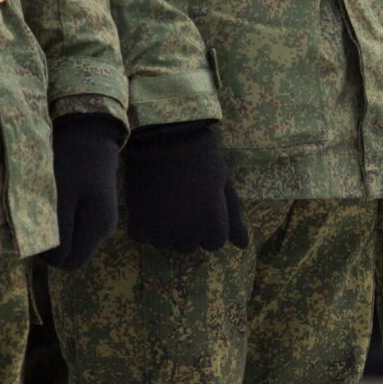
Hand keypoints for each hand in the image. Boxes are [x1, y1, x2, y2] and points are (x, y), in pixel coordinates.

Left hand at [44, 113, 123, 270]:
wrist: (90, 136)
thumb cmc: (71, 162)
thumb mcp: (60, 196)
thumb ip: (58, 229)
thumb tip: (54, 258)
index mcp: (95, 228)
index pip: (69, 263)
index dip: (49, 256)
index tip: (35, 234)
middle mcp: (102, 231)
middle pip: (72, 255)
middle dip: (52, 245)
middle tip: (36, 220)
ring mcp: (102, 221)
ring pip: (73, 242)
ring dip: (57, 232)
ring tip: (46, 207)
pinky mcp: (97, 212)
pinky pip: (76, 229)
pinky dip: (63, 222)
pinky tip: (57, 203)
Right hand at [122, 120, 246, 252]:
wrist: (162, 137)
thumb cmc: (200, 158)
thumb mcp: (223, 185)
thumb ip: (232, 217)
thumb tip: (243, 246)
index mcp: (214, 226)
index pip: (214, 243)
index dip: (207, 222)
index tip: (200, 202)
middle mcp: (190, 236)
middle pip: (188, 246)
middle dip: (186, 228)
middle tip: (180, 199)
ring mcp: (163, 233)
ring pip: (164, 242)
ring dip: (163, 227)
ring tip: (163, 198)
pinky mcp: (139, 228)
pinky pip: (142, 236)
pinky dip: (142, 223)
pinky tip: (147, 200)